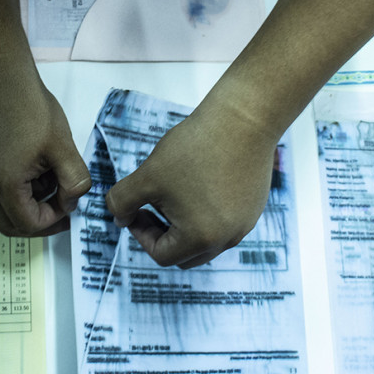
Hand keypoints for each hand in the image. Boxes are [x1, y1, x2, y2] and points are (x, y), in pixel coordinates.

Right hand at [0, 68, 90, 236]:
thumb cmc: (30, 107)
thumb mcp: (63, 146)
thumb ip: (74, 181)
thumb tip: (72, 202)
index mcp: (5, 184)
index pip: (29, 224)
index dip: (54, 219)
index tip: (70, 202)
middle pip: (10, 225)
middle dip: (39, 221)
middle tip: (62, 207)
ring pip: (2, 208)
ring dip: (28, 205)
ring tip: (50, 178)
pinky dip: (18, 190)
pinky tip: (35, 165)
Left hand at [105, 101, 277, 267]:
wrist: (243, 118)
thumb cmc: (193, 148)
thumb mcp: (146, 177)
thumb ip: (122, 203)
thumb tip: (120, 219)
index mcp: (201, 238)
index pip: (161, 255)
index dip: (140, 234)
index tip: (135, 210)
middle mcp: (228, 239)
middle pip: (185, 255)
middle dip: (162, 235)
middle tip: (150, 207)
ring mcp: (245, 224)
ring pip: (205, 240)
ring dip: (182, 226)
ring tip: (173, 194)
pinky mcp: (253, 207)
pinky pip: (223, 223)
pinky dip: (204, 214)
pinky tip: (195, 183)